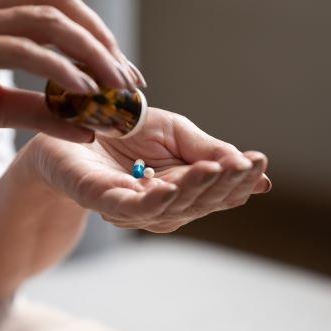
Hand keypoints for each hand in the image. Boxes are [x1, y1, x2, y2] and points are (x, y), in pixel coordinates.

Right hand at [0, 0, 144, 151]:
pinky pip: (21, 49)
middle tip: (129, 81)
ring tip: (116, 88)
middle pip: (62, 8)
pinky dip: (58, 68)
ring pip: (48, 22)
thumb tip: (87, 125)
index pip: (58, 9)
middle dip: (104, 42)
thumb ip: (39, 110)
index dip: (97, 36)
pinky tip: (84, 92)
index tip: (123, 73)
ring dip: (91, 54)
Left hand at [28, 108, 270, 232]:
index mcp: (180, 187)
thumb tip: (254, 170)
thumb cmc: (122, 128)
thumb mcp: (174, 132)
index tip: (260, 162)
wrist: (70, 123)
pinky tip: (169, 188)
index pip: (217, 190)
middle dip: (224, 185)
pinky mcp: (101, 200)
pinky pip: (130, 208)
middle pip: (199, 202)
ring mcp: (130, 206)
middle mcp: (160, 203)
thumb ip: (208, 149)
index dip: (238, 180)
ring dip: (194, 189)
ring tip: (217, 170)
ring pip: (170, 207)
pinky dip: (152, 201)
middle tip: (246, 165)